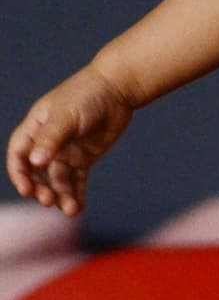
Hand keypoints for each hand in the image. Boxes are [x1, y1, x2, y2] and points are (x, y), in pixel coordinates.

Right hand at [6, 67, 134, 214]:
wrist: (118, 89)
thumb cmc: (87, 96)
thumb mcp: (66, 115)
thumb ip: (51, 138)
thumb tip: (35, 162)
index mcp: (36, 128)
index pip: (18, 155)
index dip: (19, 174)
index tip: (27, 190)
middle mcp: (48, 142)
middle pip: (37, 173)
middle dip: (41, 189)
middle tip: (49, 201)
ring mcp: (66, 151)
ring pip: (58, 180)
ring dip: (61, 196)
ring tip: (71, 210)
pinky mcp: (84, 158)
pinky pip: (77, 181)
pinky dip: (76, 194)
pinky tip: (78, 207)